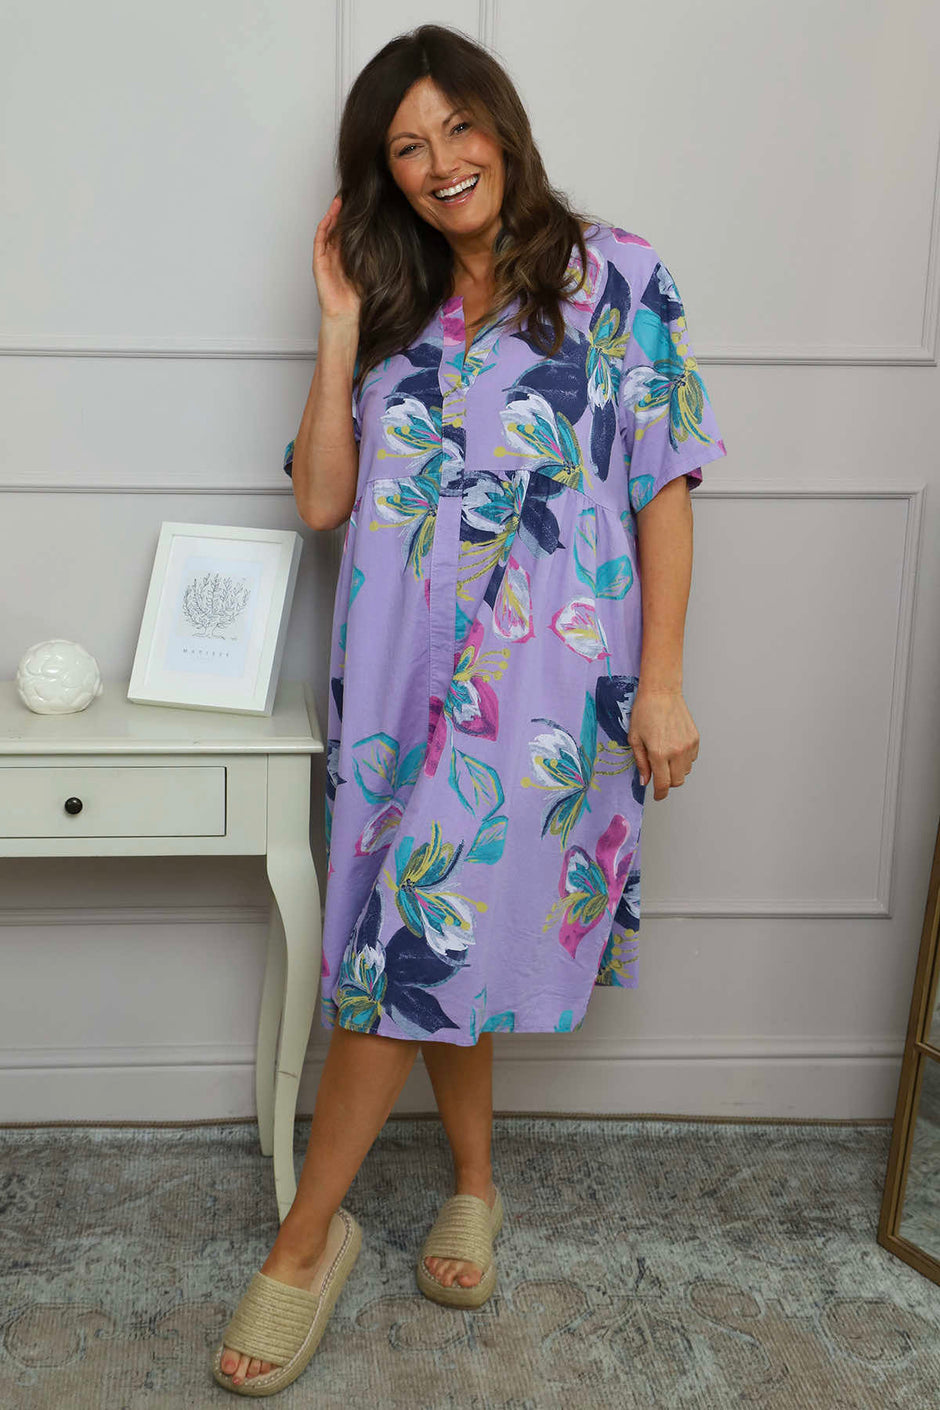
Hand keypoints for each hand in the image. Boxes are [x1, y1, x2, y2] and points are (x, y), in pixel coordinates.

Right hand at [313, 195, 360, 324]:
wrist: (345, 314)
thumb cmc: (357, 298)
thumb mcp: (369, 271)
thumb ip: (371, 256)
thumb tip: (385, 239)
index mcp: (347, 257)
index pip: (349, 233)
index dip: (352, 220)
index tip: (361, 206)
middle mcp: (335, 255)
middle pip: (337, 228)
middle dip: (342, 213)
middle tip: (349, 196)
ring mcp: (326, 258)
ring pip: (328, 231)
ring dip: (332, 216)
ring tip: (339, 201)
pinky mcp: (319, 262)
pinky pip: (320, 240)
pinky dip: (324, 227)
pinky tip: (330, 216)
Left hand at [627, 688, 699, 800]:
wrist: (661, 692)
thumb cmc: (645, 712)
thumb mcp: (634, 739)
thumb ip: (641, 763)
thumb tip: (645, 780)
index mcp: (659, 753)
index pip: (663, 784)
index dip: (660, 794)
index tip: (657, 795)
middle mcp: (676, 751)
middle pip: (677, 781)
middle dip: (667, 782)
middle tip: (658, 774)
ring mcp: (688, 746)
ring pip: (686, 771)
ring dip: (676, 770)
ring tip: (665, 756)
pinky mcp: (695, 739)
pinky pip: (692, 759)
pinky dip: (684, 759)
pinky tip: (674, 747)